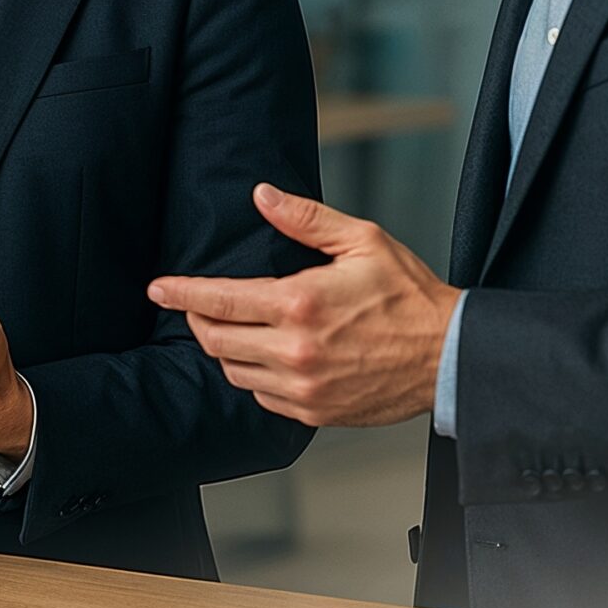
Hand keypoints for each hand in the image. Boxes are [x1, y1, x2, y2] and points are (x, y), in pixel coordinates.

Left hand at [147, 183, 459, 427]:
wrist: (448, 355)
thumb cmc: (409, 295)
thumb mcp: (361, 241)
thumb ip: (305, 219)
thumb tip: (263, 195)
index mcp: (299, 304)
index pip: (219, 300)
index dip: (181, 293)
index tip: (159, 288)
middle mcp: (294, 351)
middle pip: (215, 340)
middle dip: (197, 320)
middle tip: (196, 306)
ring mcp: (302, 387)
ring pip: (234, 371)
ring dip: (224, 349)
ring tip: (232, 328)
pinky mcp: (314, 412)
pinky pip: (261, 396)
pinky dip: (253, 375)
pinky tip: (264, 356)